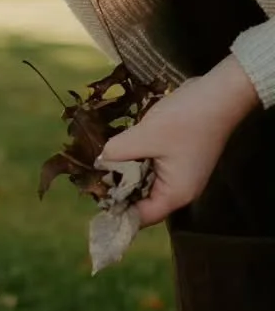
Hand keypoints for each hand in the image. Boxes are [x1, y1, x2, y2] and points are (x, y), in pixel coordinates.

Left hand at [99, 55, 258, 225]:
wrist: (219, 93)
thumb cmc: (185, 120)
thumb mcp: (144, 136)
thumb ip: (116, 153)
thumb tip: (99, 161)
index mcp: (175, 195)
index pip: (139, 217)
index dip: (115, 210)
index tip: (93, 195)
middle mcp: (179, 190)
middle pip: (141, 201)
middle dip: (117, 190)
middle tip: (91, 176)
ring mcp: (180, 175)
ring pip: (144, 182)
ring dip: (125, 173)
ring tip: (100, 163)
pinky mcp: (178, 159)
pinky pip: (151, 168)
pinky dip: (136, 161)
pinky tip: (119, 150)